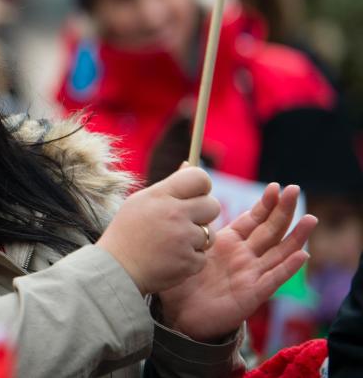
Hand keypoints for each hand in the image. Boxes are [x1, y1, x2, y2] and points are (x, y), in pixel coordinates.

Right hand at [97, 164, 220, 295]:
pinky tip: (171, 258)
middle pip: (213, 206)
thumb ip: (169, 186)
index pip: (200, 178)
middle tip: (186, 222)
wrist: (116, 269)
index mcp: (161, 195)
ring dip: (196, 239)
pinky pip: (203, 256)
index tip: (195, 195)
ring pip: (209, 234)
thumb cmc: (127, 231)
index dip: (202, 186)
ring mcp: (183, 239)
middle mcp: (174, 214)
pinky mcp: (188, 261)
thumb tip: (190, 164)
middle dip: (204, 214)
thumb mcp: (141, 201)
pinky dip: (190, 259)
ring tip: (172, 243)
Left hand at [157, 183, 317, 341]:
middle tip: (295, 190)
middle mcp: (244, 257)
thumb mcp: (182, 242)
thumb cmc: (180, 278)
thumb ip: (186, 211)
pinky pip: (273, 279)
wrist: (177, 313)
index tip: (275, 187)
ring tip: (310, 220)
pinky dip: (288, 268)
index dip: (265, 204)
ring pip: (278, 253)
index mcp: (228, 242)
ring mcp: (250, 275)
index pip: (252, 219)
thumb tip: (182, 172)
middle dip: (283, 211)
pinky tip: (302, 255)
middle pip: (269, 231)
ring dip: (295, 238)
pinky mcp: (252, 294)